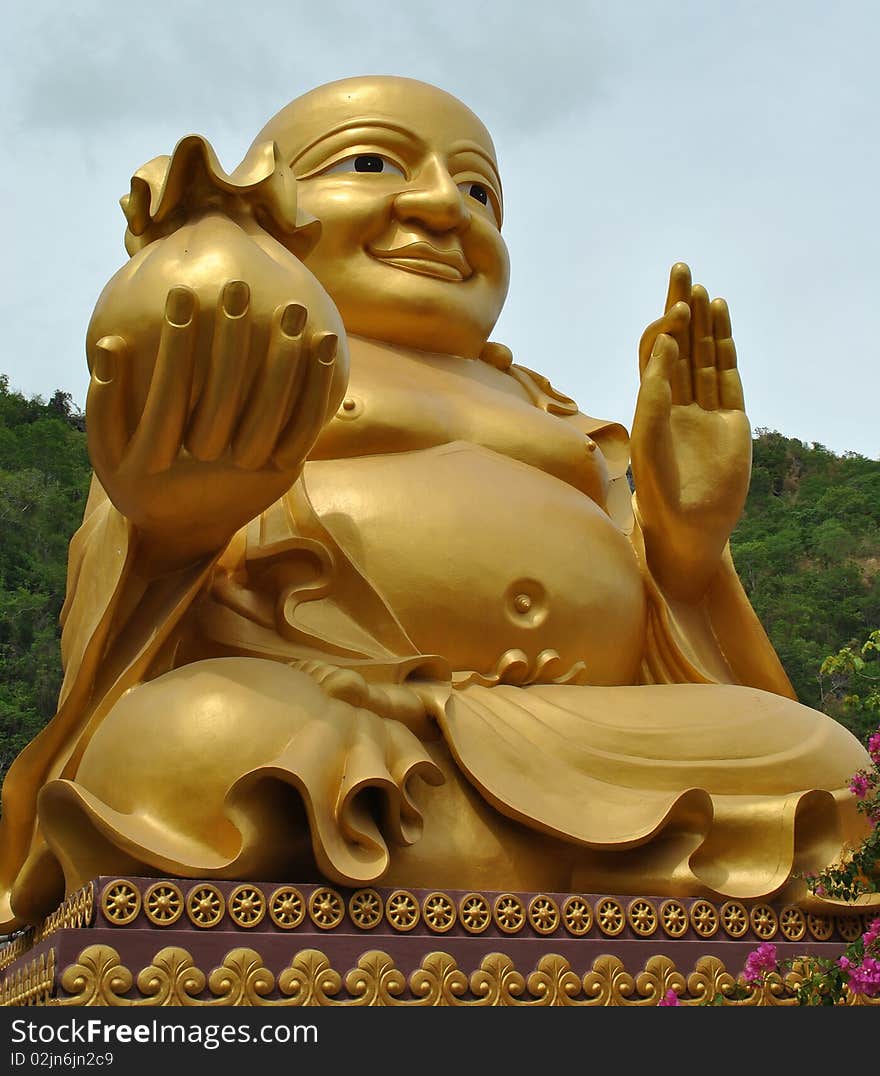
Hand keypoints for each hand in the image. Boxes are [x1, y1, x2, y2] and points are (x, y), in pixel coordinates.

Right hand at [87, 280, 338, 569]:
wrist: (186, 529)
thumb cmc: (141, 482)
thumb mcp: (110, 451)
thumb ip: (104, 402)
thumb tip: (108, 344)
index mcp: (164, 465)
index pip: (170, 397)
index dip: (176, 346)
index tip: (182, 292)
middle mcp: (213, 474)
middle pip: (229, 403)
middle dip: (234, 341)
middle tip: (239, 286)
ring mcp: (254, 476)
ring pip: (278, 418)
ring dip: (288, 361)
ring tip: (294, 305)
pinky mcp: (284, 472)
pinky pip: (306, 428)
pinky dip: (318, 387)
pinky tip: (327, 344)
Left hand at [631, 262, 751, 601]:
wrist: (688, 527)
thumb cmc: (660, 491)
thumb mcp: (650, 441)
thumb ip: (654, 396)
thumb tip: (663, 349)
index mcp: (651, 406)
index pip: (656, 355)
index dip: (664, 329)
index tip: (672, 308)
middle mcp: (676, 403)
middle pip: (681, 345)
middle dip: (681, 310)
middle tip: (681, 271)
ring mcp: (704, 410)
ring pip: (704, 357)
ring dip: (704, 324)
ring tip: (704, 291)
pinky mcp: (730, 420)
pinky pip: (727, 377)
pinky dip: (724, 350)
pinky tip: (721, 324)